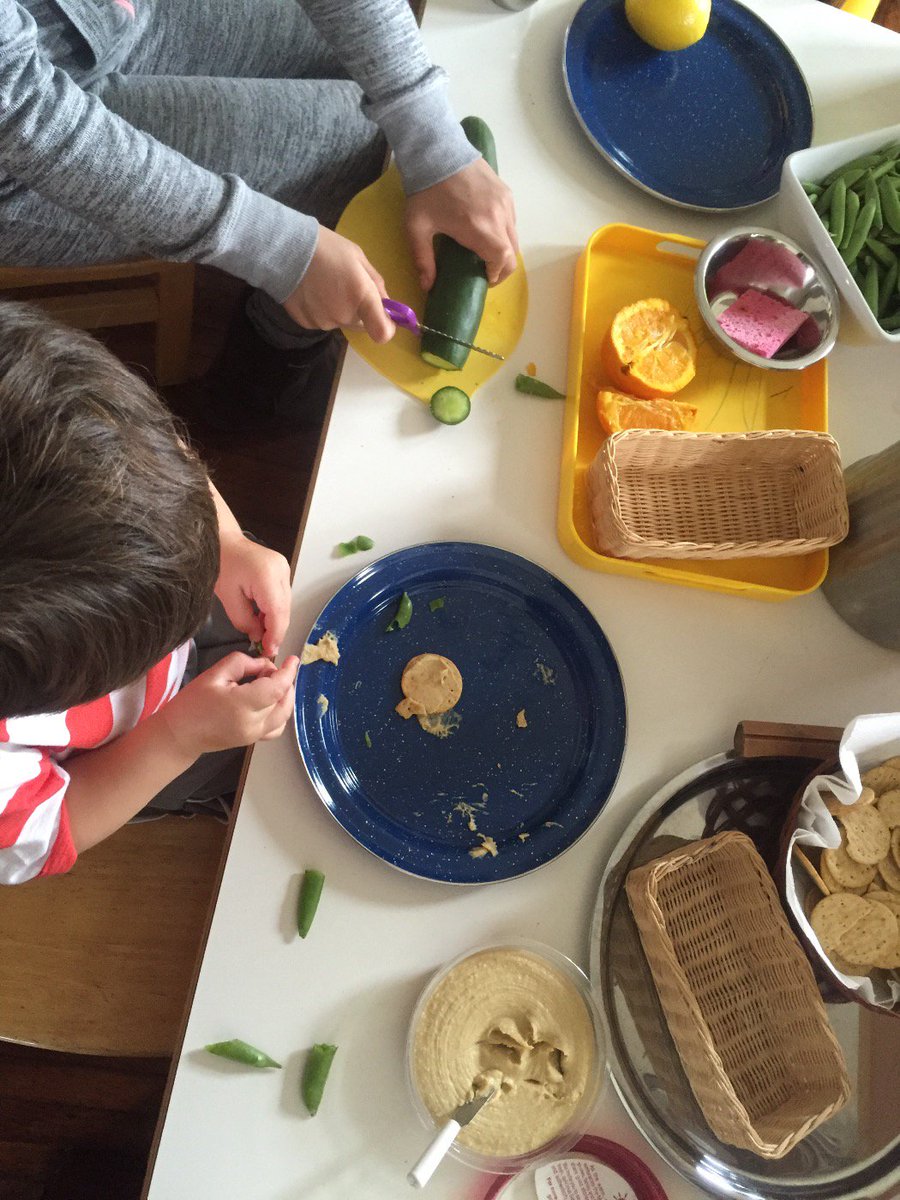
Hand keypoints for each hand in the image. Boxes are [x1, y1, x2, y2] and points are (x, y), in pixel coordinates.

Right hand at [162, 653, 300, 755]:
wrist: (179, 735)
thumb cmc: (191, 703)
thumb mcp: (214, 674)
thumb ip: (243, 663)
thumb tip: (264, 665)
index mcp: (242, 705)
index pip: (276, 688)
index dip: (288, 672)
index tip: (292, 659)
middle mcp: (253, 724)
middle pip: (283, 700)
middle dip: (282, 681)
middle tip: (267, 670)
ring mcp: (255, 736)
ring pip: (284, 715)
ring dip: (285, 697)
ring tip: (272, 683)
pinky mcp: (253, 741)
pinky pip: (277, 728)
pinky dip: (281, 712)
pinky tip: (271, 702)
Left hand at [215, 532, 290, 657]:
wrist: (222, 539)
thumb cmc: (220, 565)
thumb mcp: (228, 598)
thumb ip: (244, 621)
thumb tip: (258, 637)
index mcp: (267, 577)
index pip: (278, 614)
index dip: (275, 636)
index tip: (268, 652)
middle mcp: (282, 572)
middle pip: (285, 610)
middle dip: (276, 631)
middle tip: (265, 648)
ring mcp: (284, 569)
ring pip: (285, 605)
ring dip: (275, 621)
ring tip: (261, 635)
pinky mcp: (282, 570)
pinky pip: (282, 596)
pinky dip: (274, 610)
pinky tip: (262, 618)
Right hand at [282, 226, 395, 342]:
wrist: (284, 250)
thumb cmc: (326, 248)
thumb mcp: (358, 257)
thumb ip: (376, 284)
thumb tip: (387, 305)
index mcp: (361, 296)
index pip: (383, 332)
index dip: (387, 328)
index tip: (385, 318)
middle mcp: (344, 315)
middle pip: (362, 325)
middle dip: (361, 311)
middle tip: (346, 287)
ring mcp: (324, 322)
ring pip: (342, 322)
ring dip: (340, 310)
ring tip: (325, 286)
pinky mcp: (307, 324)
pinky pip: (323, 321)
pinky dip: (322, 311)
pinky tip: (312, 292)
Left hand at [405, 158, 518, 290]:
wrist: (436, 149)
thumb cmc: (425, 190)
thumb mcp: (417, 228)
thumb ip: (423, 260)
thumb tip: (427, 287)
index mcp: (480, 229)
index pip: (503, 261)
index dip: (497, 275)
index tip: (484, 279)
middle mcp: (499, 216)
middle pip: (513, 252)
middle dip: (502, 266)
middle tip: (484, 269)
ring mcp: (505, 202)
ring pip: (514, 235)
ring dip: (503, 248)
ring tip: (484, 250)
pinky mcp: (505, 191)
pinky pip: (511, 219)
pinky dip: (504, 231)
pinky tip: (486, 229)